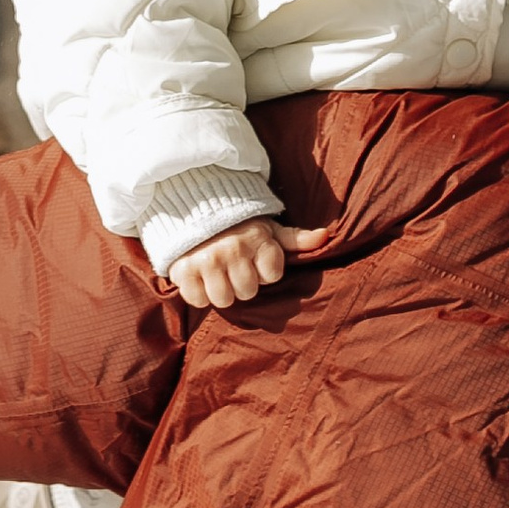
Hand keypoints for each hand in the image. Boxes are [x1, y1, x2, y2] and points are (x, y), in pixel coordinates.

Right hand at [166, 219, 333, 310]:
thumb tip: (325, 236)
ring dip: (221, 291)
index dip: (265, 272)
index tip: (255, 260)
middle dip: (242, 283)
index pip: (272, 276)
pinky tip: (200, 277)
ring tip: (217, 274)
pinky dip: (198, 293)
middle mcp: (232, 249)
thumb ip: (295, 238)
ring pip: (224, 299)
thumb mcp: (268, 228)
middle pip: (248, 292)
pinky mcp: (183, 269)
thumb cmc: (238, 225)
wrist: (193, 207)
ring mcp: (206, 260)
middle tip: (234, 268)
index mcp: (256, 239)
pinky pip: (198, 300)